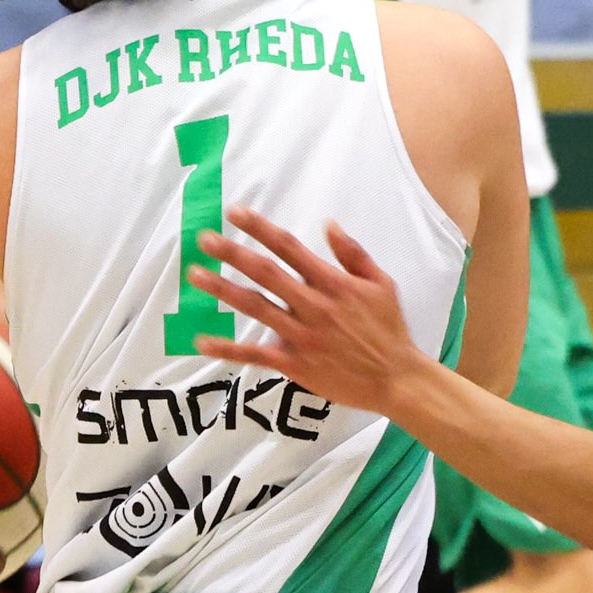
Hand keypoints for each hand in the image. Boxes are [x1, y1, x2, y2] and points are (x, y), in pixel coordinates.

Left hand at [189, 206, 433, 416]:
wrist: (396, 379)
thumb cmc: (389, 329)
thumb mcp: (381, 283)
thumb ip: (353, 254)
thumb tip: (329, 224)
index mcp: (333, 282)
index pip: (290, 247)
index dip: (260, 228)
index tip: (235, 213)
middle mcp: (313, 305)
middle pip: (266, 273)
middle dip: (232, 253)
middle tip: (204, 239)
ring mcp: (302, 335)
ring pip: (255, 307)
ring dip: (222, 289)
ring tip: (195, 274)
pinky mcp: (295, 364)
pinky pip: (255, 354)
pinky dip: (228, 348)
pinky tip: (202, 341)